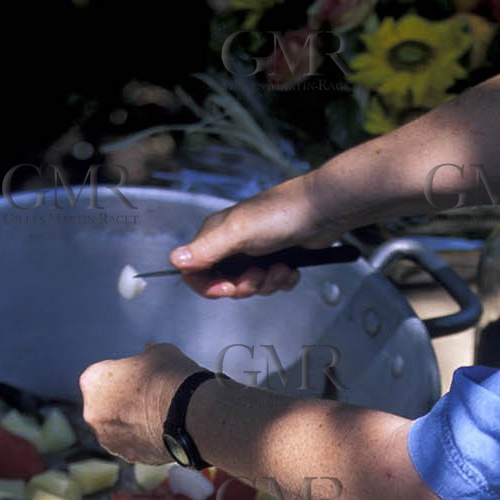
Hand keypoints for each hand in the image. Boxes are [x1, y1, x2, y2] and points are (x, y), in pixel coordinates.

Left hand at [79, 343, 200, 461]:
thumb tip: (147, 351)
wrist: (190, 415)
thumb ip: (147, 354)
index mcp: (93, 380)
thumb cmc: (171, 377)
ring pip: (117, 428)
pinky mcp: (127, 456)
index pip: (103, 375)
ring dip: (132, 423)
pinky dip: (143, 439)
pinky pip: (133, 444)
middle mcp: (92, 413)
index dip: (123, 374)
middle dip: (123, 401)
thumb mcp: (159, 353)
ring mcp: (108, 439)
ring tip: (160, 415)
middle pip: (106, 404)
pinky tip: (164, 431)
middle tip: (149, 396)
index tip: (141, 375)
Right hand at [169, 173, 345, 298]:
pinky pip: (272, 283)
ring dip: (268, 282)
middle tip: (259, 274)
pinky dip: (282, 280)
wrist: (325, 210)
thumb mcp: (240, 232)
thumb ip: (207, 249)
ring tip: (281, 266)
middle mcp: (233, 243)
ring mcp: (255, 252)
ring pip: (251, 286)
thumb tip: (174, 261)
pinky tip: (291, 267)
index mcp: (216, 234)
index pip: (195, 271)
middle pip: (224, 283)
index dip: (209, 286)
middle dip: (245, 286)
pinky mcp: (276, 259)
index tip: (228, 288)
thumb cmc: (282, 213)